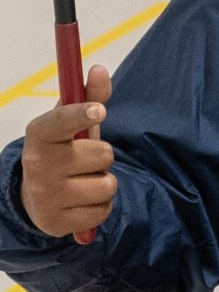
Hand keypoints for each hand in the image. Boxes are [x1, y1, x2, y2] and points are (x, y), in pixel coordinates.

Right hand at [18, 65, 114, 238]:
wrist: (37, 198)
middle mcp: (37, 163)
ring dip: (105, 183)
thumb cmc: (63, 153)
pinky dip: (101, 207)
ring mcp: (45, 194)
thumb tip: (98, 69)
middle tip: (84, 161)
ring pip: (108, 185)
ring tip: (84, 182)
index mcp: (39, 134)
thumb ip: (88, 99)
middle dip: (103, 158)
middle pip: (103, 155)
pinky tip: (82, 203)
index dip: (80, 114)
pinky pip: (103, 211)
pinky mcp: (55, 222)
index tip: (99, 110)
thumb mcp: (73, 127)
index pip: (59, 121)